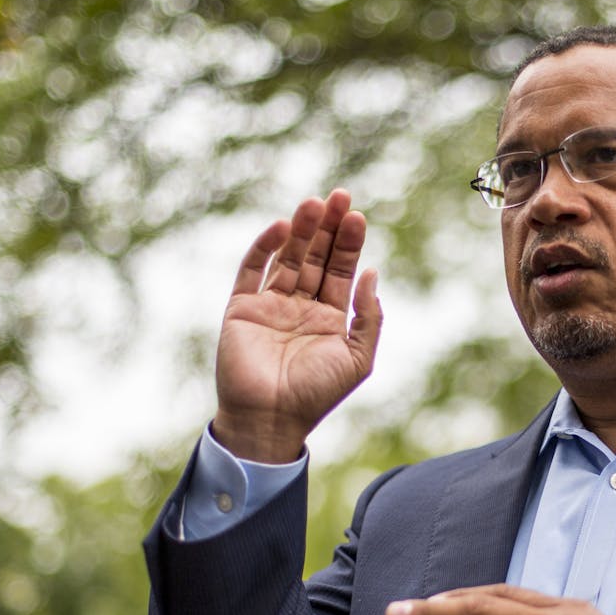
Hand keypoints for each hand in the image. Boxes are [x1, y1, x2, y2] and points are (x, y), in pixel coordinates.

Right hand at [212, 189, 381, 461]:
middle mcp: (301, 307)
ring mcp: (270, 305)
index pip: (342, 271)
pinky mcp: (242, 308)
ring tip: (315, 202)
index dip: (349, 243)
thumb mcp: (358, 357)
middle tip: (340, 196)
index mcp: (330, 319)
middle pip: (317, 257)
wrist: (270, 418)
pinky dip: (265, 247)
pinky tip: (283, 228)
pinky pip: (253, 270)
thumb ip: (369, 317)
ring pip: (288, 258)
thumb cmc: (317, 393)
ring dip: (301, 230)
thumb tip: (373, 274)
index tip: (358, 215)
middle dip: (328, 228)